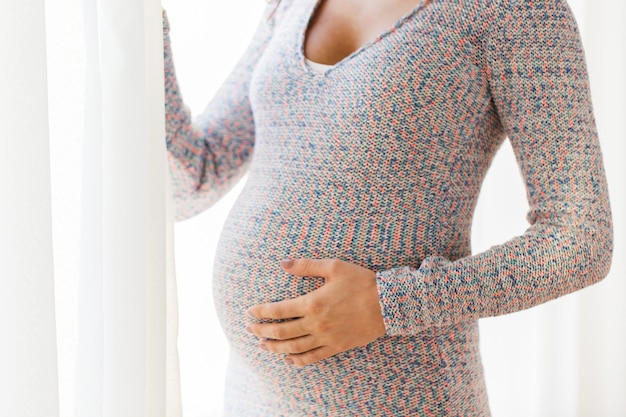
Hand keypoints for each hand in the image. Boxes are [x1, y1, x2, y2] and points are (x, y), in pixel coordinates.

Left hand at [246, 258, 385, 366]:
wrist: (389, 303)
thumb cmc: (361, 282)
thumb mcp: (334, 267)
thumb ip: (306, 266)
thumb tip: (283, 263)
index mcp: (312, 303)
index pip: (278, 310)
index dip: (261, 312)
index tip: (249, 313)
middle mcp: (316, 324)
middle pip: (281, 332)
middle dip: (262, 331)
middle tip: (250, 330)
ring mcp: (326, 338)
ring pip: (294, 348)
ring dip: (275, 348)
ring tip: (263, 346)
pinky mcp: (337, 347)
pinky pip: (313, 358)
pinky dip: (297, 360)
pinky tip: (288, 358)